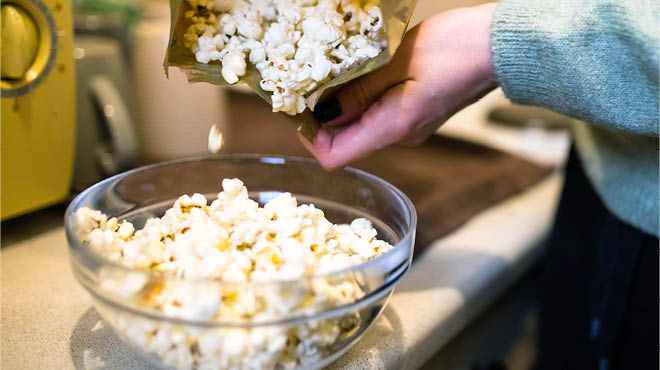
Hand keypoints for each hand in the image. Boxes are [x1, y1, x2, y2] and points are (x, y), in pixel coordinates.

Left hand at [299, 3, 498, 169]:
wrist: (498, 47)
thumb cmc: (453, 49)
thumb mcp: (395, 63)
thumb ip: (356, 91)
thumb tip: (321, 114)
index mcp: (392, 129)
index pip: (334, 157)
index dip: (310, 136)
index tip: (301, 106)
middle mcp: (399, 137)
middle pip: (344, 140)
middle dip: (323, 114)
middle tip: (316, 76)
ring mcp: (407, 128)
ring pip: (359, 125)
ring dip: (343, 101)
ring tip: (342, 68)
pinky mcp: (413, 114)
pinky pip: (376, 113)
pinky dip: (362, 96)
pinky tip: (366, 71)